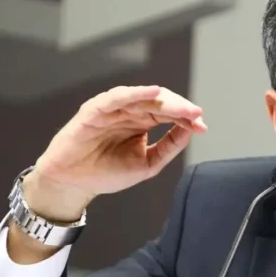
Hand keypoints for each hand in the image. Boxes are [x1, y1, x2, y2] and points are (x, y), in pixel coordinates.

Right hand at [24, 85, 206, 221]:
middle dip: (181, 109)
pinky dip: (136, 93)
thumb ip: (168, 147)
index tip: (202, 127)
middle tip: (197, 116)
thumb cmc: (106, 172)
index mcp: (142, 122)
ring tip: (184, 108)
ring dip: (166, 101)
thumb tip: (191, 131)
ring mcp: (113, 109)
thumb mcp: (148, 163)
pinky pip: (117, 97)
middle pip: (161, 103)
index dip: (187, 119)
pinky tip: (154, 93)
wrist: (73, 183)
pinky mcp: (95, 110)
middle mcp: (130, 112)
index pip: (170, 114)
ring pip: (143, 98)